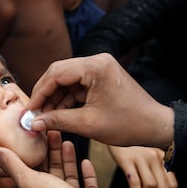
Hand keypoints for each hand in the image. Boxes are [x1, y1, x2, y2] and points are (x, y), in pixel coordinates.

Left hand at [0, 131, 120, 187]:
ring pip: (69, 174)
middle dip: (52, 150)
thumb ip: (13, 165)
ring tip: (67, 141)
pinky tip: (85, 160)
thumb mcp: (30, 181)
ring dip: (68, 158)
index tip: (36, 135)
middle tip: (53, 131)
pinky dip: (86, 172)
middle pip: (52, 168)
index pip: (32, 168)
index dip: (34, 152)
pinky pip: (88, 183)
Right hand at [27, 54, 174, 148]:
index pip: (56, 73)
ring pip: (67, 79)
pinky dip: (67, 98)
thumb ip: (58, 120)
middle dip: (46, 93)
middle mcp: (97, 61)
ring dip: (56, 97)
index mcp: (96, 67)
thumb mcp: (89, 124)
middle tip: (35, 112)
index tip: (31, 109)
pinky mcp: (102, 76)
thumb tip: (34, 123)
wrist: (155, 126)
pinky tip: (59, 113)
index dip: (40, 91)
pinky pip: (78, 84)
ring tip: (46, 117)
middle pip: (59, 72)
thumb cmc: (128, 124)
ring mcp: (100, 67)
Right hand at [109, 146, 177, 187]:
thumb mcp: (148, 152)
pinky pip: (135, 182)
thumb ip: (157, 167)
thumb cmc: (131, 144)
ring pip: (151, 186)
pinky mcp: (127, 159)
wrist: (114, 128)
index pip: (172, 182)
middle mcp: (154, 156)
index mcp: (163, 156)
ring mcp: (141, 157)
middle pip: (163, 187)